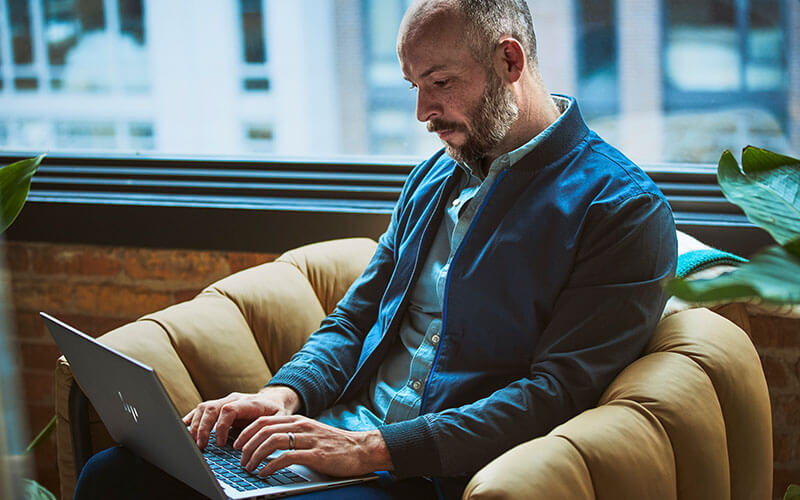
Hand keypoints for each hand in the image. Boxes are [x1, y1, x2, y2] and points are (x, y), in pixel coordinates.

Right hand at [182, 386, 300, 449]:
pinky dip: (192, 418)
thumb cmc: (277, 411)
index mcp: (248, 402)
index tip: (219, 443)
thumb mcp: (278, 420)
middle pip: (211, 408)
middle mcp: (234, 399)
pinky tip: (184, 428)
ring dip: (195, 425)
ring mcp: (225, 401)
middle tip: (201, 446)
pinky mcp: (219, 405)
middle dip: (203, 428)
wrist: (275, 399)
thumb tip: (251, 444)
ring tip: (193, 442)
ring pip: (204, 407)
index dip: (220, 427)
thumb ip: (266, 429)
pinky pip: (202, 409)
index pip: (228, 410)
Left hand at [234, 415, 392, 476]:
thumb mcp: (312, 434)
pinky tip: (265, 472)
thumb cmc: (337, 445)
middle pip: (264, 430)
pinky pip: (286, 457)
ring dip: (255, 455)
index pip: (264, 421)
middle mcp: (302, 426)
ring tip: (249, 467)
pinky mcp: (315, 454)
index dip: (247, 432)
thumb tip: (270, 445)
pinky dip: (271, 465)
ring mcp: (309, 439)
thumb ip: (294, 435)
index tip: (237, 444)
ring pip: (272, 441)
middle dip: (247, 445)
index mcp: (299, 420)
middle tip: (240, 459)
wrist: (362, 449)